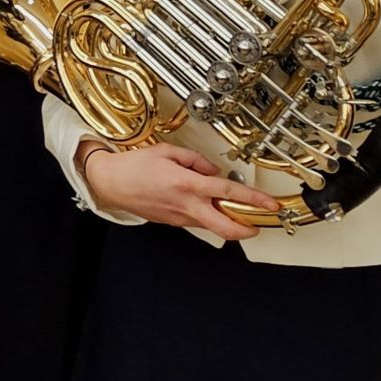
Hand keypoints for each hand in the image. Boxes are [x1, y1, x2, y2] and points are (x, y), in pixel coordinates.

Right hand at [78, 142, 278, 239]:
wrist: (109, 182)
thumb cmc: (132, 166)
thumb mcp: (167, 151)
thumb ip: (195, 159)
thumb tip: (213, 169)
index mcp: (187, 184)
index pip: (229, 193)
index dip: (255, 200)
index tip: (270, 204)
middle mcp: (186, 204)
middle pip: (226, 228)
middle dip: (248, 229)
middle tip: (259, 223)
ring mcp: (179, 217)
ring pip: (213, 227)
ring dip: (227, 221)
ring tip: (232, 209)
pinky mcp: (173, 222)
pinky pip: (198, 222)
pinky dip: (208, 216)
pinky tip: (205, 206)